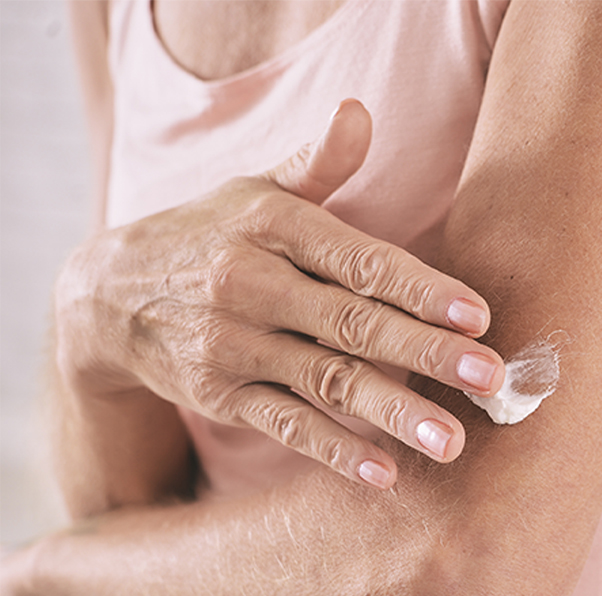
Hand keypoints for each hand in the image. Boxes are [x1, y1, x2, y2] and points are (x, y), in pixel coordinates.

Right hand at [54, 100, 503, 488]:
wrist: (109, 295)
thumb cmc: (206, 235)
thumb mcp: (252, 190)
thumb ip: (316, 163)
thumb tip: (361, 112)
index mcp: (272, 226)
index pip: (360, 260)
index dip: (421, 289)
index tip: (478, 317)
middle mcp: (251, 284)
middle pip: (353, 323)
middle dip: (425, 353)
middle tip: (489, 380)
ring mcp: (233, 345)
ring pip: (327, 381)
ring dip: (393, 412)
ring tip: (450, 442)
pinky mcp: (219, 395)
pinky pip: (285, 426)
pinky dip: (334, 450)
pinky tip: (382, 474)